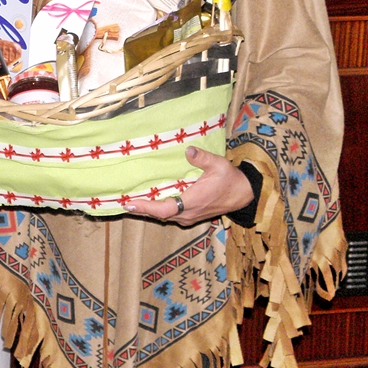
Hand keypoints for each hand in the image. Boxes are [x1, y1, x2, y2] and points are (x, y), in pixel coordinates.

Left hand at [123, 146, 254, 225]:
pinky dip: (158, 210)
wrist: (243, 195)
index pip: (164, 209)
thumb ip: (202, 158)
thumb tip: (188, 150)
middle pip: (160, 215)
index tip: (130, 203)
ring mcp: (189, 217)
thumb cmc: (230, 179)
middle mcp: (188, 213)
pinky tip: (150, 202)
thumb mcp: (219, 164)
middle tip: (123, 202)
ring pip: (164, 216)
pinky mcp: (191, 216)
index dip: (146, 208)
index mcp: (192, 202)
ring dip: (149, 210)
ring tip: (132, 203)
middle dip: (142, 209)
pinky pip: (170, 215)